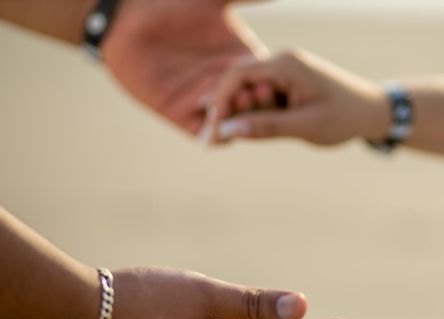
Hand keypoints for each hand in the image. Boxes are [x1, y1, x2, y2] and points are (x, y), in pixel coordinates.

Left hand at [102, 0, 267, 134]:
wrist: (126, 22)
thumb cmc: (169, 6)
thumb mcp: (213, 2)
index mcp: (239, 59)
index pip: (266, 80)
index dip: (272, 83)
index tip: (272, 80)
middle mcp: (225, 83)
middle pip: (254, 106)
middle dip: (260, 105)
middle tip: (258, 93)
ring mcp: (204, 102)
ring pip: (234, 123)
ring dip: (241, 119)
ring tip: (240, 104)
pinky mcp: (183, 116)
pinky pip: (208, 134)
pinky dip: (219, 136)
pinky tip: (223, 129)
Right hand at [208, 49, 387, 144]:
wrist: (372, 111)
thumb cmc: (344, 117)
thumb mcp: (305, 125)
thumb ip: (267, 127)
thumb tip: (229, 131)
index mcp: (286, 64)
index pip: (238, 75)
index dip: (219, 101)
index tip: (210, 128)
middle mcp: (281, 63)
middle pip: (238, 84)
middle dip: (224, 112)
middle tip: (210, 142)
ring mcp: (284, 73)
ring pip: (248, 93)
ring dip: (238, 116)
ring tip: (223, 143)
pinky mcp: (287, 86)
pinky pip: (261, 100)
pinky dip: (252, 116)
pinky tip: (243, 134)